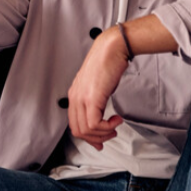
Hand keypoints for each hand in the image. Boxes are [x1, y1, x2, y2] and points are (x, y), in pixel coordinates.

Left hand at [65, 29, 127, 150]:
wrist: (111, 49)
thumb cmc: (108, 64)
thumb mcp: (98, 86)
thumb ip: (95, 101)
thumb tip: (100, 117)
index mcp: (74, 95)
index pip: (74, 124)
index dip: (88, 136)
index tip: (100, 140)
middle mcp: (75, 97)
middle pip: (78, 131)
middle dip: (96, 138)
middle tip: (111, 134)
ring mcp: (81, 98)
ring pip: (86, 130)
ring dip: (103, 133)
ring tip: (115, 126)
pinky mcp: (91, 98)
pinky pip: (94, 124)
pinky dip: (106, 127)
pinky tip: (116, 120)